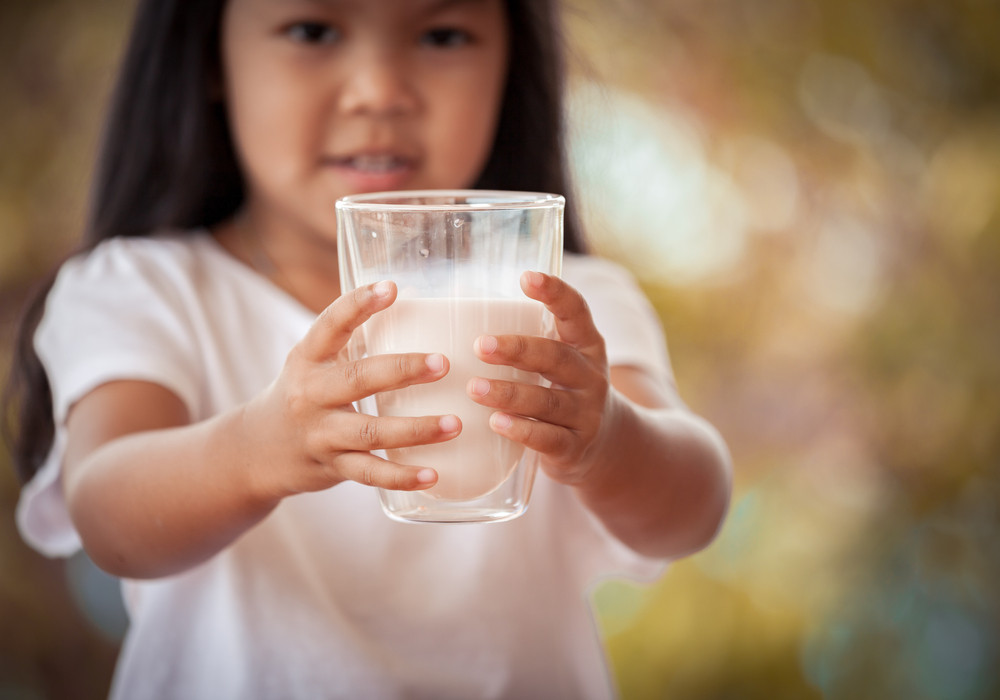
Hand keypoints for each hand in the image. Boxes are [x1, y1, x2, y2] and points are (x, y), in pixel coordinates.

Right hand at [243, 281, 459, 496]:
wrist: (257, 451)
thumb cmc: (304, 393)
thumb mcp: (315, 362)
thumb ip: (354, 339)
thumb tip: (416, 300)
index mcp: (308, 359)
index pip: (330, 325)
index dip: (357, 305)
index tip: (390, 288)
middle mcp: (310, 394)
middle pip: (358, 379)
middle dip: (403, 370)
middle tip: (443, 363)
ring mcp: (321, 433)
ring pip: (370, 432)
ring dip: (415, 429)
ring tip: (454, 424)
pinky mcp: (332, 466)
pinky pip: (370, 473)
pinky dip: (402, 476)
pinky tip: (433, 475)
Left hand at [466, 271, 618, 484]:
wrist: (607, 447)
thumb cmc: (562, 390)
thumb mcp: (557, 362)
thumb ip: (524, 338)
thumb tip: (443, 306)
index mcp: (586, 345)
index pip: (576, 311)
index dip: (555, 293)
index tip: (526, 277)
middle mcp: (591, 376)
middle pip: (555, 357)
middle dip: (518, 350)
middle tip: (480, 345)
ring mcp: (586, 414)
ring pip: (547, 401)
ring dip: (509, 393)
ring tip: (474, 388)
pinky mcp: (574, 448)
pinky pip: (548, 438)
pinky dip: (522, 431)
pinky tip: (496, 423)